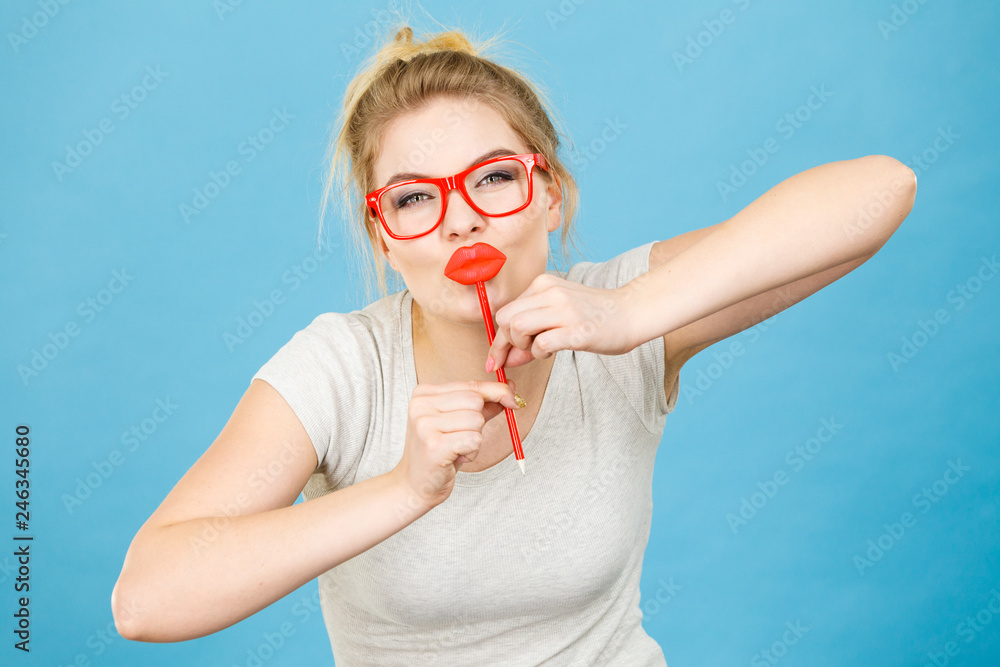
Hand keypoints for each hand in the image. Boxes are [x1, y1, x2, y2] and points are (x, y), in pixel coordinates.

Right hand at [391, 380, 521, 509]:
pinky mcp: (433, 445)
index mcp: (424, 393)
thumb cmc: (438, 452)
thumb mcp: (459, 423)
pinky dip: (472, 452)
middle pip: (476, 401)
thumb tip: (510, 388)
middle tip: (461, 439)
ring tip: (456, 450)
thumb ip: (482, 405)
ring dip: (475, 440)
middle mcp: (421, 405)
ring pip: (476, 420)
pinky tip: (455, 458)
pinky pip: (474, 439)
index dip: (496, 391)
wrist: (414, 485)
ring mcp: (425, 424)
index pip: (471, 385)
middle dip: (479, 422)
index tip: (513, 399)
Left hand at [486, 273, 637, 370]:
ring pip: (517, 327)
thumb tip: (504, 358)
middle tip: (522, 353)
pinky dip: (539, 353)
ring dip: (522, 347)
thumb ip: (530, 332)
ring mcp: (564, 310)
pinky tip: (552, 351)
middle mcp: (551, 292)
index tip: (496, 359)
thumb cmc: (594, 316)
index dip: (497, 339)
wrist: (632, 313)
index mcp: (543, 284)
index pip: (505, 311)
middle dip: (506, 342)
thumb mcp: (558, 315)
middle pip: (505, 318)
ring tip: (539, 349)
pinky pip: (541, 343)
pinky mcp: (577, 330)